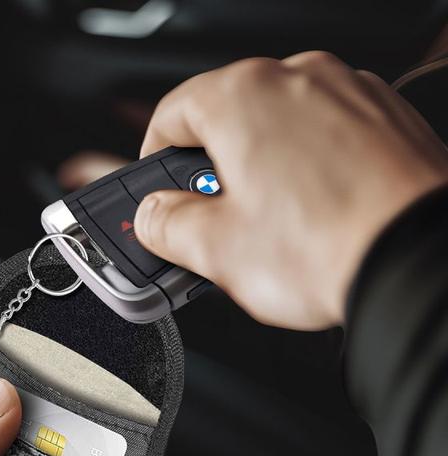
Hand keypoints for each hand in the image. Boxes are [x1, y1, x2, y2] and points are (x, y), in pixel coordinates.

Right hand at [134, 52, 447, 328]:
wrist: (418, 261)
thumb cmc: (327, 248)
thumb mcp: (213, 250)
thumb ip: (164, 225)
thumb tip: (153, 216)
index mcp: (243, 97)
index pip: (171, 112)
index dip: (153, 156)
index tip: (157, 188)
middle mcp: (298, 78)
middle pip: (227, 116)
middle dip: (209, 168)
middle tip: (207, 219)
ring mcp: (349, 92)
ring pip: (280, 124)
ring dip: (261, 167)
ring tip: (265, 226)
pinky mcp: (387, 117)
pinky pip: (327, 134)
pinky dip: (309, 166)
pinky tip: (310, 215)